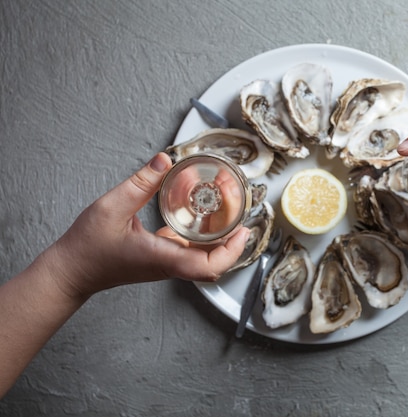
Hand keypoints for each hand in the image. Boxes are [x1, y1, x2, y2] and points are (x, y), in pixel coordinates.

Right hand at [46, 152, 249, 299]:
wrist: (71, 270)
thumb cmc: (87, 247)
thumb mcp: (112, 206)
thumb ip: (141, 183)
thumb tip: (164, 159)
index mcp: (161, 258)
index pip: (206, 267)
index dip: (231, 252)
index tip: (243, 231)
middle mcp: (168, 264)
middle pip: (213, 261)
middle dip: (232, 238)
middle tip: (238, 209)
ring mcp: (165, 263)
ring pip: (203, 255)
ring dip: (219, 233)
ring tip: (226, 204)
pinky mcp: (160, 257)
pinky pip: (189, 248)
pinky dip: (201, 231)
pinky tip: (199, 209)